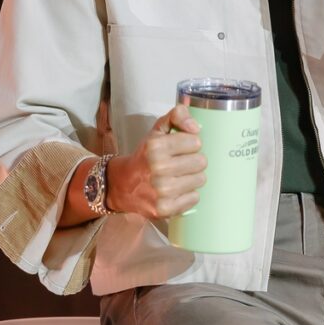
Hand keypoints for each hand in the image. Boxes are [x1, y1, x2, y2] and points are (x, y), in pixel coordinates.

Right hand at [106, 104, 206, 218]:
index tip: (179, 149)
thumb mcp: (157, 130)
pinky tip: (175, 191)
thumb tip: (196, 127)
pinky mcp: (165, 209)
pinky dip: (187, 195)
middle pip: (201, 161)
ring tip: (177, 177)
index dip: (190, 144)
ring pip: (200, 180)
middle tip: (179, 164)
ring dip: (192, 178)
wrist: (122, 185)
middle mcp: (159, 168)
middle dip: (193, 161)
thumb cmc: (145, 156)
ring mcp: (162, 190)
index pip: (196, 141)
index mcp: (156, 146)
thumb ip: (177, 116)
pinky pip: (195, 198)